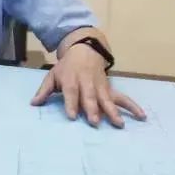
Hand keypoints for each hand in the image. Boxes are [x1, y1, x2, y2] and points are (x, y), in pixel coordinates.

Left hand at [31, 44, 145, 127]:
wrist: (84, 50)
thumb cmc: (66, 68)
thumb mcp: (52, 76)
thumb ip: (44, 91)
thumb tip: (33, 104)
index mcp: (71, 80)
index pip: (71, 93)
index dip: (71, 104)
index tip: (72, 116)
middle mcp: (87, 83)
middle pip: (90, 97)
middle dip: (92, 109)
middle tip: (94, 122)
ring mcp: (100, 86)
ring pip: (107, 99)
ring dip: (113, 111)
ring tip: (119, 124)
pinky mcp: (109, 88)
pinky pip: (122, 97)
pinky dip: (132, 106)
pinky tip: (141, 116)